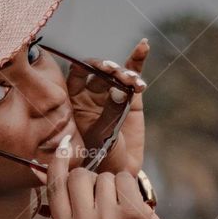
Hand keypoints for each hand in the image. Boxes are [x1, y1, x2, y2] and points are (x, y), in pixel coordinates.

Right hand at [42, 134, 172, 218]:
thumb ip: (64, 207)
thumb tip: (45, 169)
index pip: (55, 187)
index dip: (59, 162)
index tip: (64, 145)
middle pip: (78, 177)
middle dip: (91, 179)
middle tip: (103, 198)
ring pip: (103, 177)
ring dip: (113, 186)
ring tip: (120, 208)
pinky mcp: (131, 214)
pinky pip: (124, 179)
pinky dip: (129, 186)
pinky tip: (133, 206)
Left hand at [63, 39, 149, 175]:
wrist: (118, 172)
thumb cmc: (99, 159)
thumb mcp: (97, 140)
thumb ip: (104, 117)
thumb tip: (116, 93)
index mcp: (74, 101)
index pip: (76, 75)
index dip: (85, 68)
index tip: (97, 68)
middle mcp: (91, 93)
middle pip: (99, 72)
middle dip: (108, 69)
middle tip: (116, 73)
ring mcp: (111, 93)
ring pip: (117, 74)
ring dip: (125, 72)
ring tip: (133, 83)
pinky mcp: (130, 96)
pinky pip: (133, 74)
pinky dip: (138, 60)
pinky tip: (143, 46)